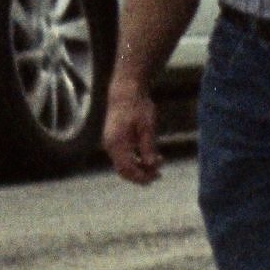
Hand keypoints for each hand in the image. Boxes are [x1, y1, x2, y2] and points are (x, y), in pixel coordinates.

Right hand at [104, 71, 165, 187]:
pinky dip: (136, 159)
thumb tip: (151, 166)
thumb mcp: (147, 126)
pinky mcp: (114, 140)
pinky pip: (124, 156)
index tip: (156, 177)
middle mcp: (110, 146)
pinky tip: (151, 156)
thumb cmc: (138, 106)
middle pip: (123, 170)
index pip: (126, 169)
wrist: (125, 92)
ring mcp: (111, 143)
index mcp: (117, 143)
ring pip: (124, 164)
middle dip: (140, 175)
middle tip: (158, 175)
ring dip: (140, 167)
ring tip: (159, 163)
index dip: (141, 177)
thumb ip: (148, 147)